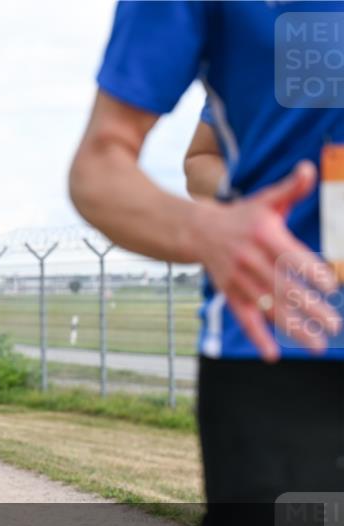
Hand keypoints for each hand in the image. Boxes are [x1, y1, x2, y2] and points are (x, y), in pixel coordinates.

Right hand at [194, 161, 339, 360]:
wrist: (196, 231)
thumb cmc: (241, 215)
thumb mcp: (266, 199)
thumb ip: (291, 188)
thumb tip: (309, 170)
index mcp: (263, 235)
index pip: (290, 256)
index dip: (309, 271)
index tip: (330, 286)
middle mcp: (250, 260)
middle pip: (283, 288)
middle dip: (310, 309)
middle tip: (334, 324)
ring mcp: (239, 280)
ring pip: (269, 308)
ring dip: (293, 328)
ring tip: (318, 345)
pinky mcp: (231, 294)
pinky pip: (245, 318)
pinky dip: (257, 337)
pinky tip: (273, 354)